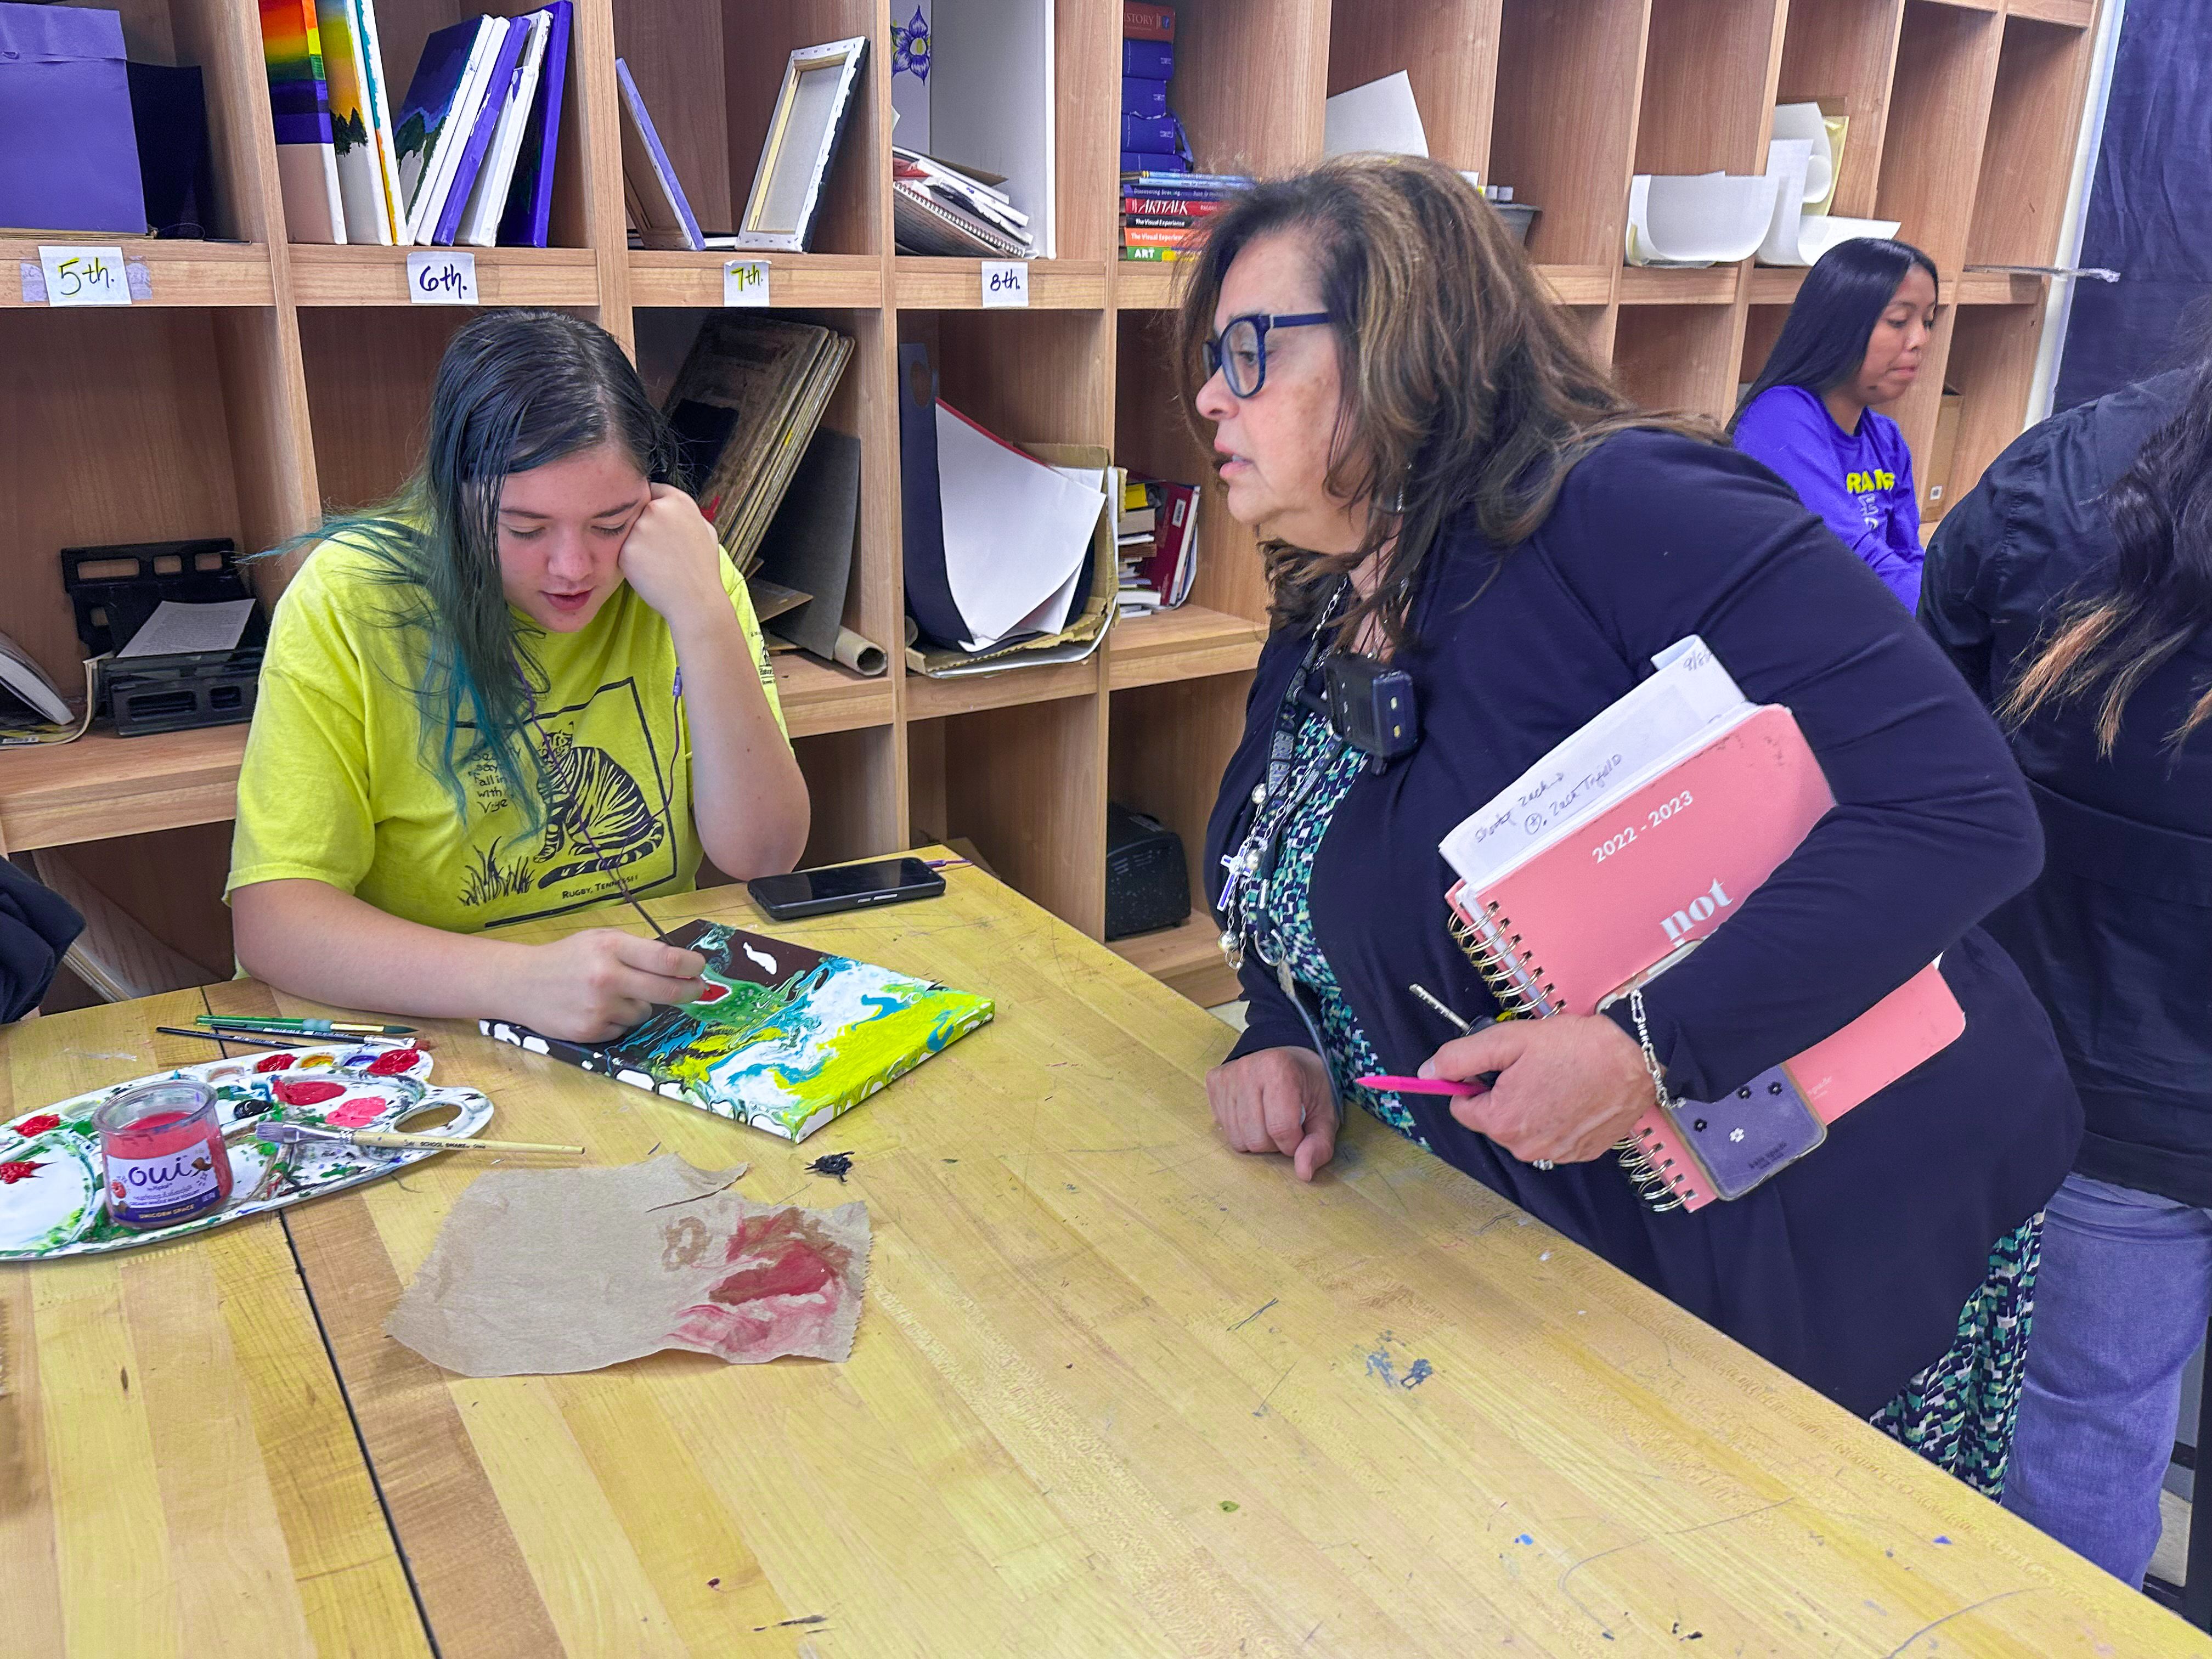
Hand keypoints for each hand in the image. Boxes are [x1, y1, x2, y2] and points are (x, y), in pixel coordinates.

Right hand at [509, 928, 707, 1041]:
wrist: (520, 983)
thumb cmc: (567, 957)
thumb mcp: (600, 939)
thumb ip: (637, 949)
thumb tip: (682, 965)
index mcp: (611, 947)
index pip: (667, 960)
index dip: (692, 966)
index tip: (701, 968)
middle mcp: (607, 978)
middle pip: (668, 991)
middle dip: (689, 991)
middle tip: (696, 989)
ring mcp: (598, 1008)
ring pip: (645, 1013)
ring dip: (640, 1005)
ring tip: (612, 994)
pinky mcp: (590, 1031)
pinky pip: (624, 1029)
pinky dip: (618, 1020)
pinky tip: (597, 1009)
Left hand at [616, 483, 730, 624]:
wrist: (695, 599)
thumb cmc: (703, 568)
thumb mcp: (706, 531)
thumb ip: (686, 514)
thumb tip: (673, 508)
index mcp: (679, 501)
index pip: (652, 491)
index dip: (652, 507)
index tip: (654, 522)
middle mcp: (658, 509)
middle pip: (637, 510)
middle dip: (642, 525)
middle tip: (655, 547)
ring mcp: (640, 528)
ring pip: (627, 530)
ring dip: (635, 543)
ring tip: (654, 562)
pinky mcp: (625, 549)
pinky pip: (621, 550)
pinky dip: (630, 561)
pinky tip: (647, 572)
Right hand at [1205, 1046, 1336, 1180]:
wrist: (1286, 1056)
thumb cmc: (1308, 1085)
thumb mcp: (1325, 1113)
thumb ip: (1319, 1144)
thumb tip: (1303, 1173)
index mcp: (1279, 1069)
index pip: (1281, 1129)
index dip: (1293, 1143)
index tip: (1301, 1132)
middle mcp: (1248, 1069)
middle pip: (1256, 1138)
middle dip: (1275, 1142)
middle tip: (1285, 1123)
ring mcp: (1227, 1076)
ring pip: (1238, 1139)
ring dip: (1257, 1138)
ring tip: (1268, 1118)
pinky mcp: (1214, 1083)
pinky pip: (1224, 1129)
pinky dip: (1241, 1130)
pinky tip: (1253, 1112)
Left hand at [1421, 1014, 1652, 1165]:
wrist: (1636, 1061)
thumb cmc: (1577, 1048)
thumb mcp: (1510, 1040)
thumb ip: (1462, 1057)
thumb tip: (1428, 1072)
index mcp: (1502, 1122)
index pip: (1461, 1107)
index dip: (1474, 1082)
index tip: (1498, 1065)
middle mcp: (1526, 1148)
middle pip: (1492, 1119)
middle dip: (1503, 1094)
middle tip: (1532, 1067)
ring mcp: (1556, 1154)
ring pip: (1522, 1128)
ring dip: (1531, 1105)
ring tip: (1556, 1078)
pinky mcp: (1581, 1153)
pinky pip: (1551, 1136)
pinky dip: (1556, 1118)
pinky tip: (1573, 1095)